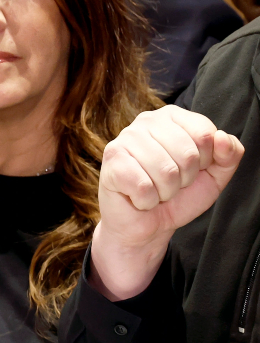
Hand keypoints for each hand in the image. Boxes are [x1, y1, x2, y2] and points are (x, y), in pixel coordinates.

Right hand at [92, 105, 243, 299]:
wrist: (147, 225)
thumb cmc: (179, 196)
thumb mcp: (214, 176)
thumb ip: (230, 155)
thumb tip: (222, 138)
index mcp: (173, 117)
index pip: (205, 134)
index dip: (206, 161)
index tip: (192, 170)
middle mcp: (146, 121)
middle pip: (187, 154)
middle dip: (185, 179)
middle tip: (170, 183)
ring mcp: (125, 139)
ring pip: (166, 171)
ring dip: (165, 192)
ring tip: (155, 191)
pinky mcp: (111, 162)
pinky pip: (143, 187)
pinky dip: (147, 201)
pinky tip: (138, 197)